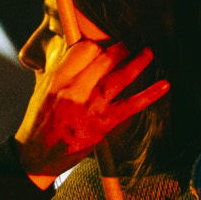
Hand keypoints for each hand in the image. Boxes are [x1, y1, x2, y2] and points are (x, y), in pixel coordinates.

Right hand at [12, 39, 166, 182]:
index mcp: (57, 79)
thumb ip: (63, 73)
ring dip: (138, 62)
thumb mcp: (43, 91)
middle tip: (130, 41)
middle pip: (103, 59)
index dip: (97, 45)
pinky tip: (164, 85)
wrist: (36, 157)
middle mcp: (74, 91)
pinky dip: (149, 95)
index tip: (105, 44)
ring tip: (149, 51)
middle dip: (120, 48)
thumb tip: (84, 55)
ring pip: (119, 78)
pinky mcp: (103, 124)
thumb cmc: (40, 123)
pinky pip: (131, 106)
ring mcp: (90, 107)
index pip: (83, 50)